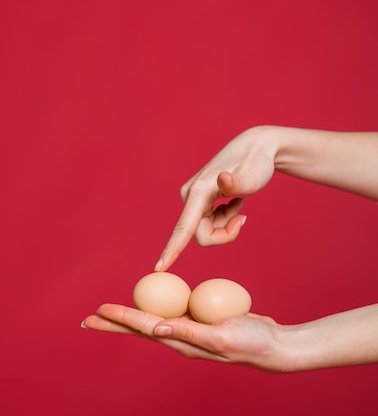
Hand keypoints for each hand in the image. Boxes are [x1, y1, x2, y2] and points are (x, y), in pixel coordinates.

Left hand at [82, 304, 282, 369]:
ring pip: (153, 319)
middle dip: (115, 322)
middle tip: (89, 318)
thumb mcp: (220, 337)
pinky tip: (153, 300)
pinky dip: (157, 305)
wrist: (271, 345)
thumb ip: (189, 331)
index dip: (121, 318)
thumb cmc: (249, 341)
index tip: (98, 311)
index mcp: (181, 341)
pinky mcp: (199, 321)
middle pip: (140, 327)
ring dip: (131, 314)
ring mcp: (189, 330)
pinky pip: (173, 311)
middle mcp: (180, 337)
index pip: (144, 327)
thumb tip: (156, 327)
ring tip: (112, 311)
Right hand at [155, 126, 278, 270]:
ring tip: (239, 201)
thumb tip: (223, 180)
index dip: (171, 249)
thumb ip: (238, 183)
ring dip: (227, 223)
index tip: (159, 268)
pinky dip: (226, 216)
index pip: (184, 228)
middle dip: (224, 234)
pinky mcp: (199, 199)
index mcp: (199, 192)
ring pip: (207, 230)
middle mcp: (191, 195)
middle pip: (202, 235)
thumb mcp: (254, 175)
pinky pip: (210, 222)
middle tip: (245, 218)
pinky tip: (235, 199)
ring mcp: (194, 198)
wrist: (256, 147)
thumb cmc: (256, 161)